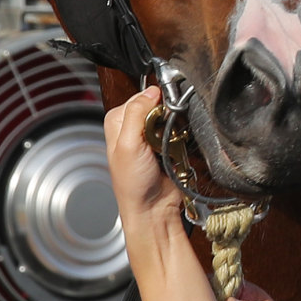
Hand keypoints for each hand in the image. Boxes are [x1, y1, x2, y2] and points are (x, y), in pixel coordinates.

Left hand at [102, 87, 178, 237]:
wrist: (152, 208)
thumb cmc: (133, 184)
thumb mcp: (128, 145)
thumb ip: (136, 114)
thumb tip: (152, 91)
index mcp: (118, 121)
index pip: (141, 96)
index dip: (153, 105)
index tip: (159, 119)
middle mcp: (133, 125)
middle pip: (158, 104)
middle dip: (166, 117)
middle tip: (162, 136)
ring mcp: (151, 135)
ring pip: (171, 116)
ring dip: (176, 129)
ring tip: (168, 146)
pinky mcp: (167, 144)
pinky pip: (180, 130)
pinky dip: (182, 138)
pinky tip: (176, 149)